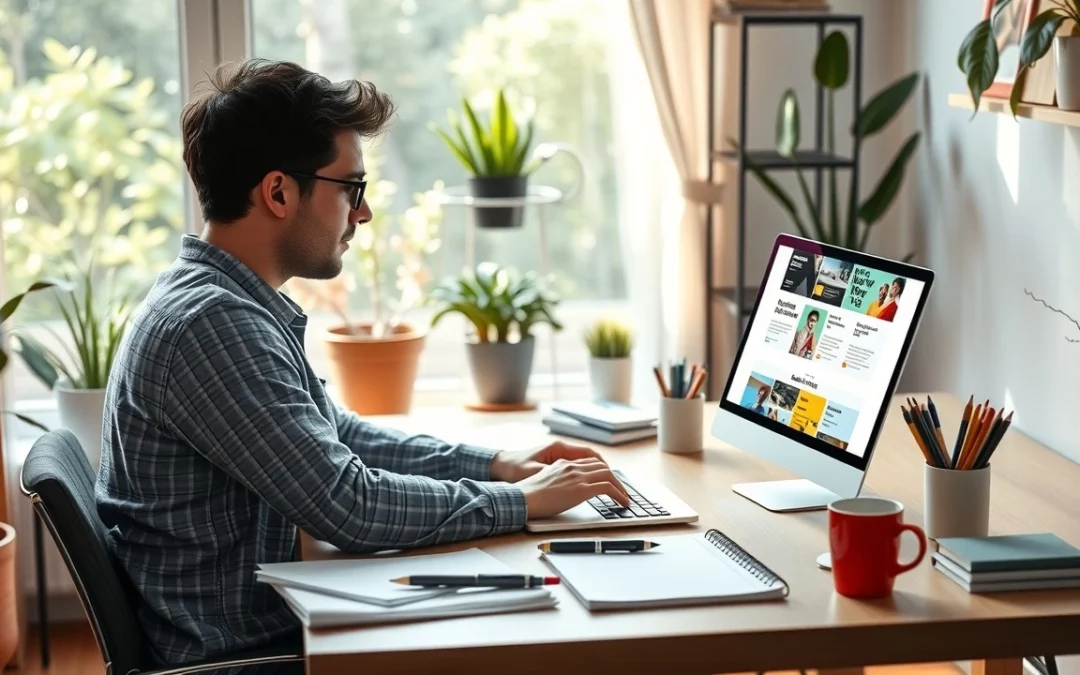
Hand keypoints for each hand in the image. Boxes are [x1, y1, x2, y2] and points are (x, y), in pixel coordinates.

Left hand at [490, 441, 606, 482]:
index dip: (607, 471)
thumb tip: (580, 482)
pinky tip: (591, 488)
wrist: (500, 466)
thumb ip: (557, 476)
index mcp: (559, 449)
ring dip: (600, 475)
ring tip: (611, 490)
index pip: (592, 457)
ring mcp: (559, 457)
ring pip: (587, 464)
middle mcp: (562, 451)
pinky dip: (588, 476)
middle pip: (593, 460)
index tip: (616, 484)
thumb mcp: (536, 473)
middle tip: (619, 491)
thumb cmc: (515, 469)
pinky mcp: (555, 464)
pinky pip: (578, 468)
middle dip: (608, 475)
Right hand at [517, 458, 630, 518]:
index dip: (602, 471)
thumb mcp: (544, 482)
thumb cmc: (528, 496)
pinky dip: (619, 494)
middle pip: (602, 467)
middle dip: (614, 478)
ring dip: (620, 487)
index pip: (589, 463)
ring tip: (625, 498)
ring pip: (608, 475)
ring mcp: (577, 476)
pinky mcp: (581, 489)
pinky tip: (622, 503)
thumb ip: (557, 481)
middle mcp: (572, 466)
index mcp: (562, 463)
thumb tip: (565, 491)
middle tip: (621, 490)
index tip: (608, 480)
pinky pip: (607, 488)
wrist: (522, 498)